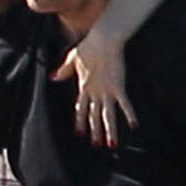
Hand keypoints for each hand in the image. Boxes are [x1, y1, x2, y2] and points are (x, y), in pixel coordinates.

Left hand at [55, 33, 132, 147]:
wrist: (102, 39)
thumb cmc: (88, 46)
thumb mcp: (72, 59)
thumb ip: (63, 70)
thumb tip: (52, 77)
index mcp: (84, 86)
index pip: (80, 108)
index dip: (80, 122)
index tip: (78, 134)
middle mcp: (94, 92)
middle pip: (94, 115)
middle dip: (95, 131)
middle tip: (96, 145)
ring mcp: (106, 90)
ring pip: (107, 114)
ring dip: (109, 130)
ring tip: (111, 144)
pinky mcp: (118, 85)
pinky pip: (125, 103)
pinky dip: (130, 114)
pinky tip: (134, 125)